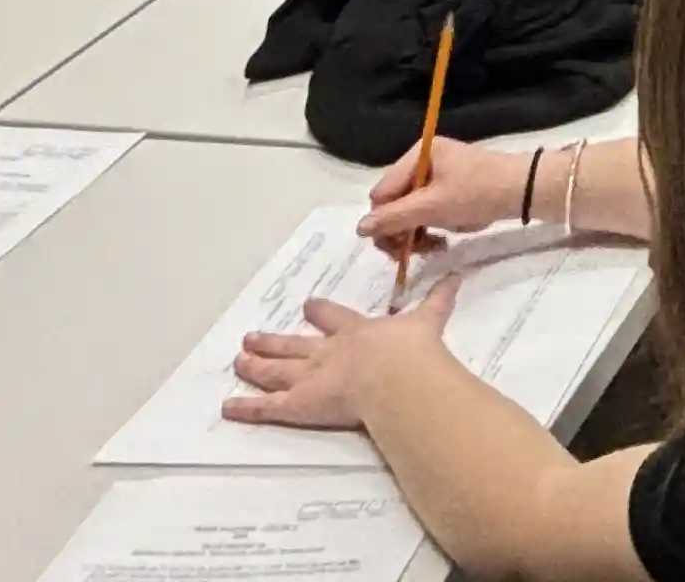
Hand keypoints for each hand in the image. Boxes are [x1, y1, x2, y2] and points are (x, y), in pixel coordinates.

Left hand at [225, 279, 454, 430]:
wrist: (395, 374)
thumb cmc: (411, 350)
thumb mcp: (428, 320)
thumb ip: (439, 301)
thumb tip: (457, 277)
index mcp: (355, 331)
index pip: (333, 319)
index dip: (320, 313)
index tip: (308, 305)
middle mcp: (327, 351)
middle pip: (294, 345)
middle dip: (274, 340)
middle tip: (252, 336)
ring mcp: (308, 376)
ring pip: (275, 370)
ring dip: (256, 365)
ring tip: (238, 360)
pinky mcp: (297, 402)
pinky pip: (267, 407)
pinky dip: (246, 407)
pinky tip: (227, 406)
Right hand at [360, 141, 530, 248]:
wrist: (523, 190)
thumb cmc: (477, 193)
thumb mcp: (433, 207)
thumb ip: (394, 218)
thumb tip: (359, 228)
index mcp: (418, 155)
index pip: (382, 193)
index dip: (384, 221)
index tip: (396, 246)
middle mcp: (424, 161)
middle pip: (394, 202)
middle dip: (402, 230)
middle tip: (415, 251)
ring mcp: (437, 176)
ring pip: (410, 211)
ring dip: (418, 233)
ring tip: (435, 247)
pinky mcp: (450, 190)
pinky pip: (428, 212)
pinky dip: (432, 228)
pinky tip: (444, 240)